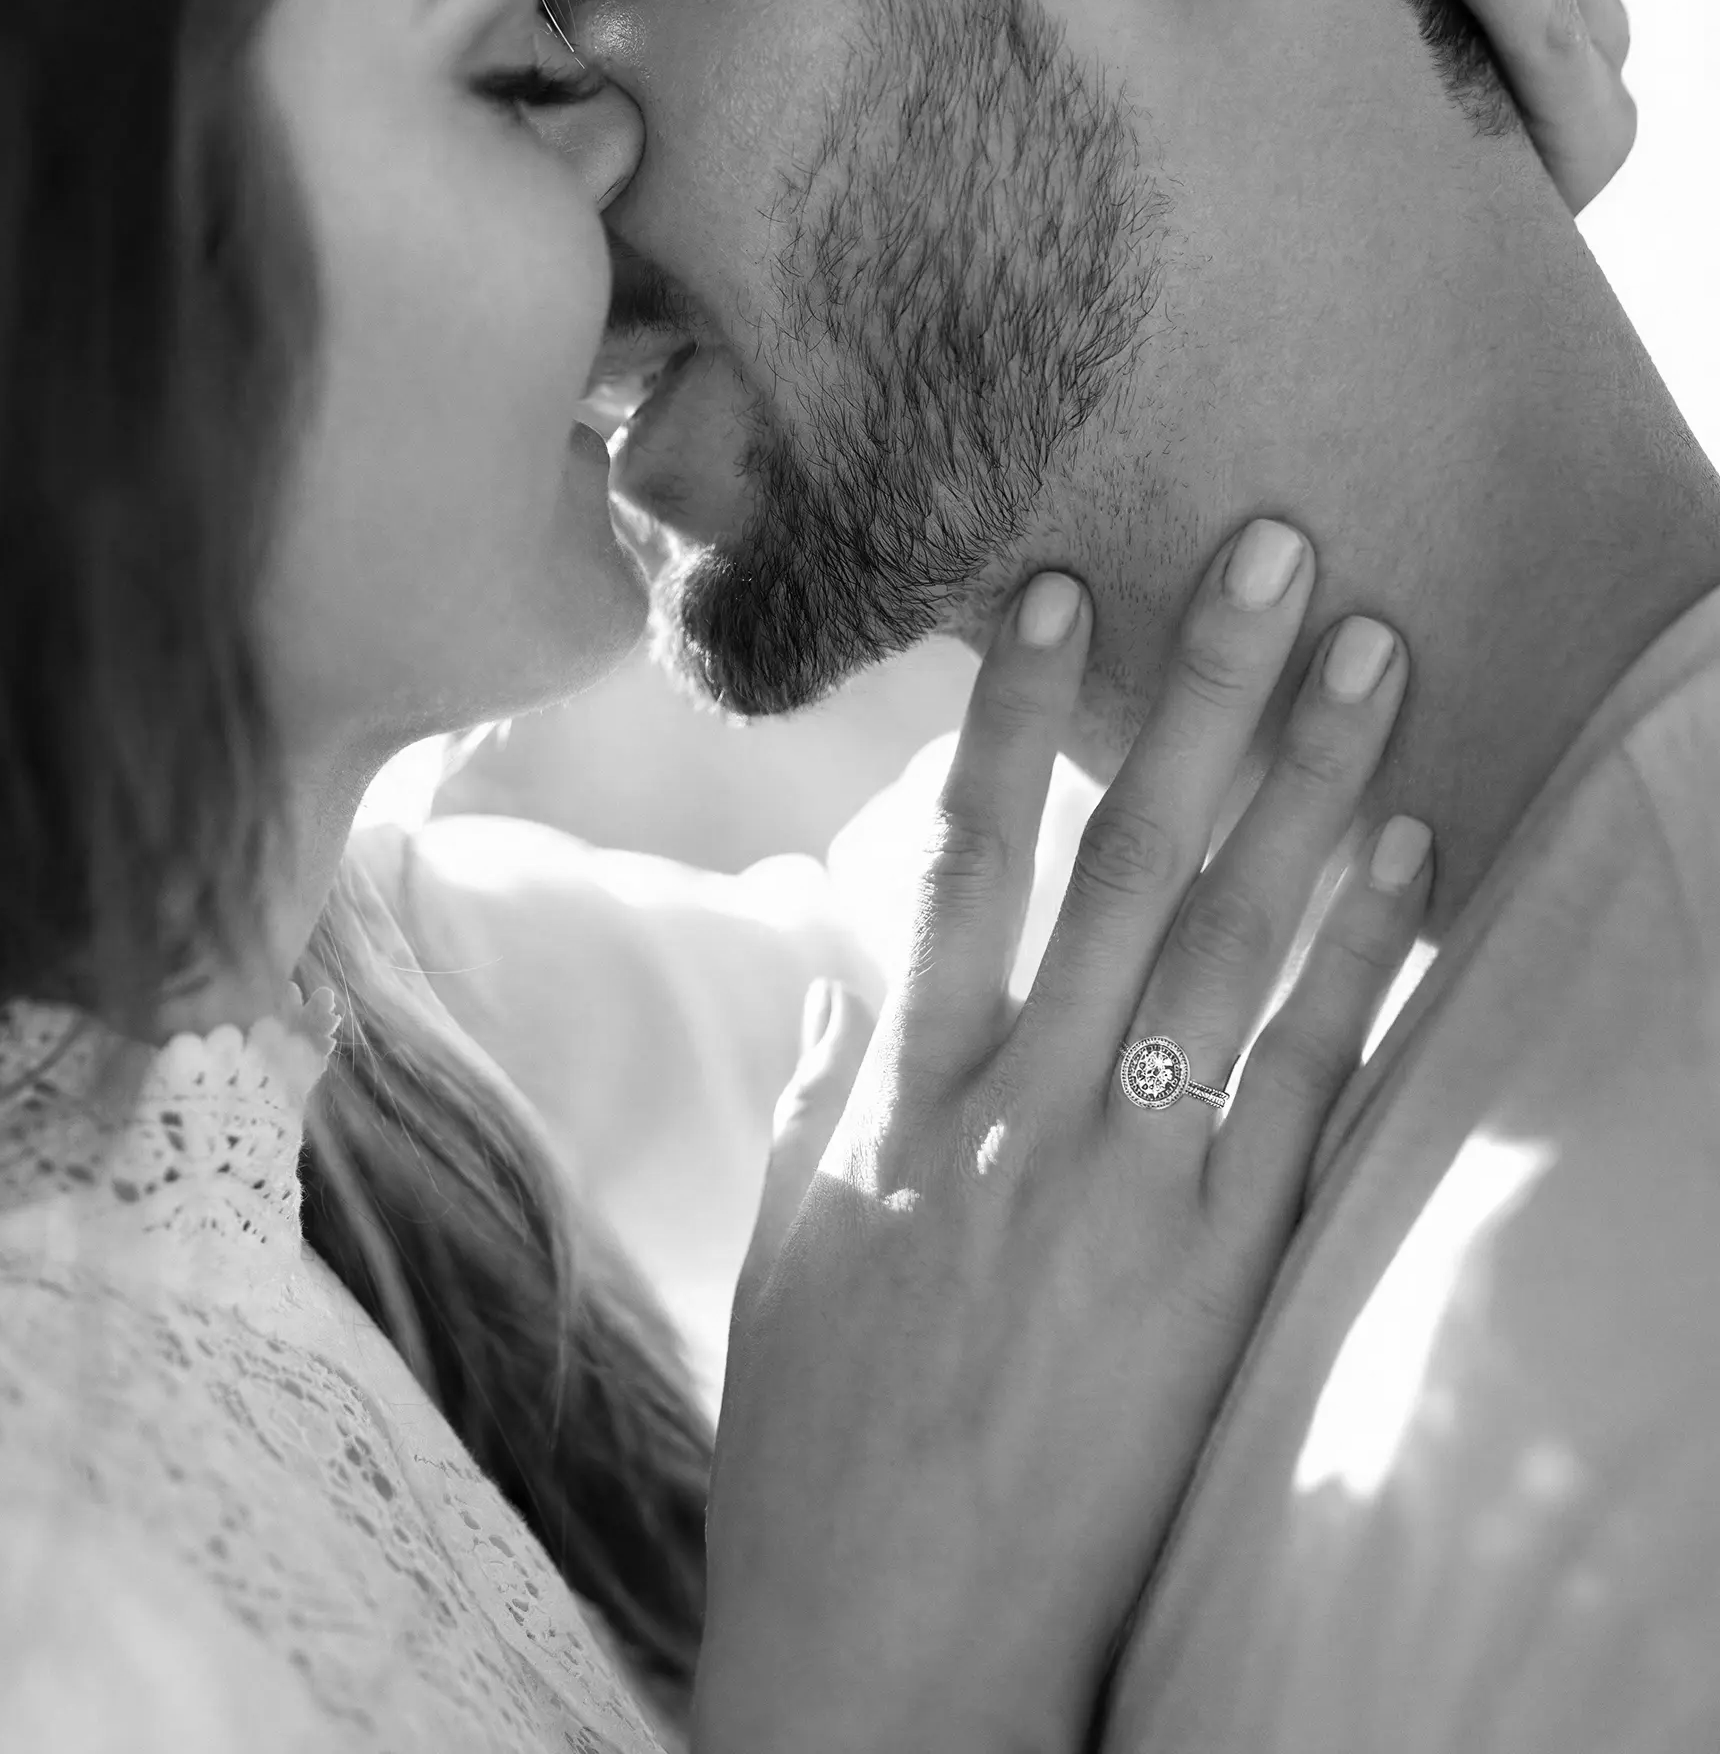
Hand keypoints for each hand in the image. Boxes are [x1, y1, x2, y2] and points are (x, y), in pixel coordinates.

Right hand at [695, 527, 1431, 1753]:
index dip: (1012, 717)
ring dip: (1309, 787)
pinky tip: (1408, 854)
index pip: (959, 864)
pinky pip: (1302, 1087)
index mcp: (894, 1102)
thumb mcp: (786, 1247)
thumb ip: (827, 1085)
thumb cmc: (820, 1444)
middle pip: (1125, 866)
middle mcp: (1017, 1117)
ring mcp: (1128, 1192)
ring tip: (1370, 656)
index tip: (1060, 589)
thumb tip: (859, 963)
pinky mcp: (1216, 1274)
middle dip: (1200, 695)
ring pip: (1232, 948)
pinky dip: (1358, 963)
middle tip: (1271, 551)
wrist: (896, 1646)